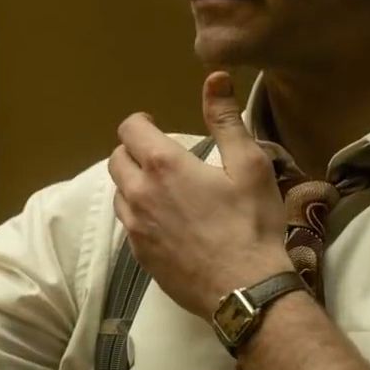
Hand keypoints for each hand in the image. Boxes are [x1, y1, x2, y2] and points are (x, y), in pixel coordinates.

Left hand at [108, 71, 292, 318]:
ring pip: (119, 192)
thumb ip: (226, 120)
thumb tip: (214, 77)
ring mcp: (135, 227)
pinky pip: (128, 224)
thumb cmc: (252, 226)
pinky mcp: (139, 255)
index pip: (130, 128)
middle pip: (117, 159)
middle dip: (134, 151)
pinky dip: (139, 214)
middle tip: (162, 157)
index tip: (157, 127)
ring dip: (133, 183)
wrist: (245, 291)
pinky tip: (167, 221)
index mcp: (163, 165)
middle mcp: (139, 193)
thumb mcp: (249, 166)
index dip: (142, 123)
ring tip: (164, 189)